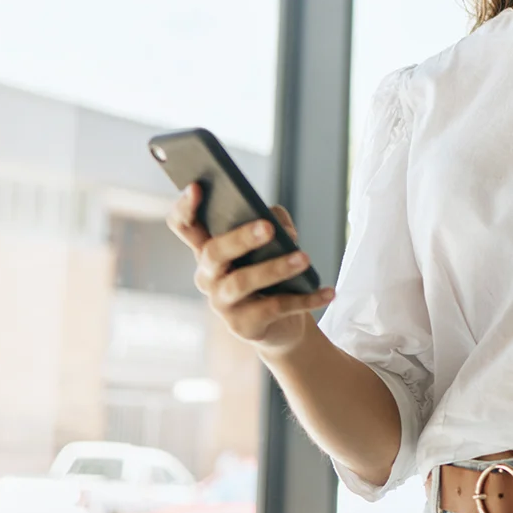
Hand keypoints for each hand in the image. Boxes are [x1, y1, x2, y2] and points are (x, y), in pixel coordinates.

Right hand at [168, 183, 333, 354]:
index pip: (183, 225)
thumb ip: (274, 223)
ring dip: (274, 269)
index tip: (197, 187)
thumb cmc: (272, 277)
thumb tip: (281, 228)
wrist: (282, 326)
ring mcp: (222, 303)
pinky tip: (328, 292)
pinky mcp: (243, 326)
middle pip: (213, 252)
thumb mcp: (272, 245)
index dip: (184, 207)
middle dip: (240, 238)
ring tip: (304, 259)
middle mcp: (208, 276)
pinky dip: (305, 299)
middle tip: (268, 227)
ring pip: (241, 282)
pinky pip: (274, 308)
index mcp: (209, 250)